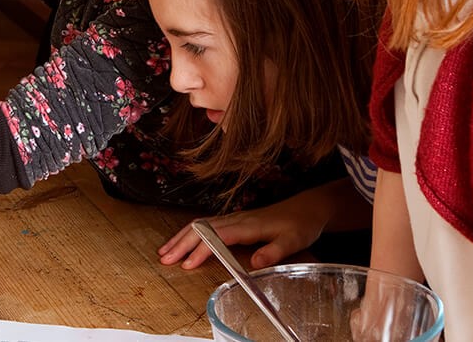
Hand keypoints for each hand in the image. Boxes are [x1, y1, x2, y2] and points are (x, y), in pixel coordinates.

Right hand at [158, 192, 331, 269]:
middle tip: (165, 259)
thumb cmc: (300, 225)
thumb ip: (273, 252)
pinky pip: (206, 224)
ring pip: (200, 225)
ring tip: (165, 251)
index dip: (200, 250)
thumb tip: (255, 263)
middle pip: (202, 228)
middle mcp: (237, 219)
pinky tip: (183, 241)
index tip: (187, 263)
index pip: (217, 237)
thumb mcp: (293, 241)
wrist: (307, 208)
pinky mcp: (235, 220)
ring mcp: (234, 218)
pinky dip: (190, 233)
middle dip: (181, 243)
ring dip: (181, 237)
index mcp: (248, 225)